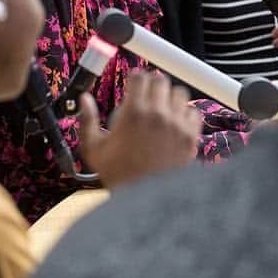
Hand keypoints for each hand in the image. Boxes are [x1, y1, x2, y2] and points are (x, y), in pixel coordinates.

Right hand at [78, 70, 199, 189]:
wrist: (143, 200)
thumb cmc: (117, 174)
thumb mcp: (93, 148)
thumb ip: (87, 120)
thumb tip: (84, 99)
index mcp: (134, 113)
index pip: (140, 76)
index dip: (135, 79)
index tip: (134, 85)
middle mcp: (157, 115)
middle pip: (161, 81)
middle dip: (152, 86)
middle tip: (147, 97)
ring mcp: (176, 126)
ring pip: (179, 94)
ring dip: (170, 98)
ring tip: (162, 110)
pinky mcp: (190, 138)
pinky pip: (193, 114)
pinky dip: (186, 115)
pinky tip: (175, 123)